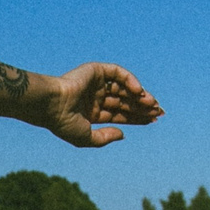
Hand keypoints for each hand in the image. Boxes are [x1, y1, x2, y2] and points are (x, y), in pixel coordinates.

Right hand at [42, 62, 162, 147]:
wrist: (51, 105)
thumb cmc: (63, 123)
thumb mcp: (85, 138)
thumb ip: (104, 138)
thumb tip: (124, 134)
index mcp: (92, 113)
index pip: (120, 115)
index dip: (137, 118)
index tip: (153, 121)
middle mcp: (95, 97)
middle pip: (125, 102)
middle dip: (142, 107)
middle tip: (159, 112)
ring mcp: (96, 84)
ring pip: (124, 88)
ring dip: (139, 95)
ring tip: (151, 104)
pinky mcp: (95, 70)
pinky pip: (117, 73)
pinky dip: (129, 80)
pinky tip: (138, 91)